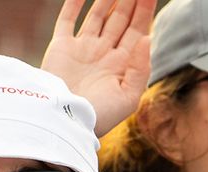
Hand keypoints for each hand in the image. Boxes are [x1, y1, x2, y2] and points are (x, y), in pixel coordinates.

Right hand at [41, 0, 154, 135]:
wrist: (62, 124)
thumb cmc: (98, 117)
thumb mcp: (128, 98)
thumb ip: (140, 67)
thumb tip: (146, 37)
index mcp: (122, 65)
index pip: (138, 29)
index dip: (145, 9)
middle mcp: (104, 53)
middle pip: (121, 18)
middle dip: (130, 0)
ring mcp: (83, 49)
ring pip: (98, 15)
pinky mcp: (61, 47)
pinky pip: (68, 19)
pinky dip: (74, 3)